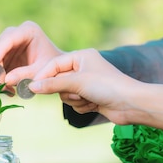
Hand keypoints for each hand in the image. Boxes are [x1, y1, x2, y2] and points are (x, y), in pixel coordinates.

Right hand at [0, 21, 62, 94]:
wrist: (57, 71)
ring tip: (8, 90)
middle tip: (3, 86)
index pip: (8, 38)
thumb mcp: (42, 72)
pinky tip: (6, 89)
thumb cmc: (54, 69)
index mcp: (28, 30)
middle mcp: (14, 34)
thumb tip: (5, 80)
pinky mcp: (1, 57)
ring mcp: (5, 45)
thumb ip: (26, 75)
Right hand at [29, 49, 162, 134]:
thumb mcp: (77, 83)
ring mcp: (86, 83)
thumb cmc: (107, 86)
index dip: (43, 75)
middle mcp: (83, 67)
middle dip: (66, 90)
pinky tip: (94, 105)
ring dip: (75, 100)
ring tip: (89, 99)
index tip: (32, 86)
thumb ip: (53, 84)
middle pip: (58, 80)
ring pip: (65, 94)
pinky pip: (74, 103)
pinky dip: (81, 106)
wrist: (131, 104)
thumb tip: (32, 86)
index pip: (54, 63)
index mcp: (81, 56)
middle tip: (75, 93)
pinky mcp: (89, 97)